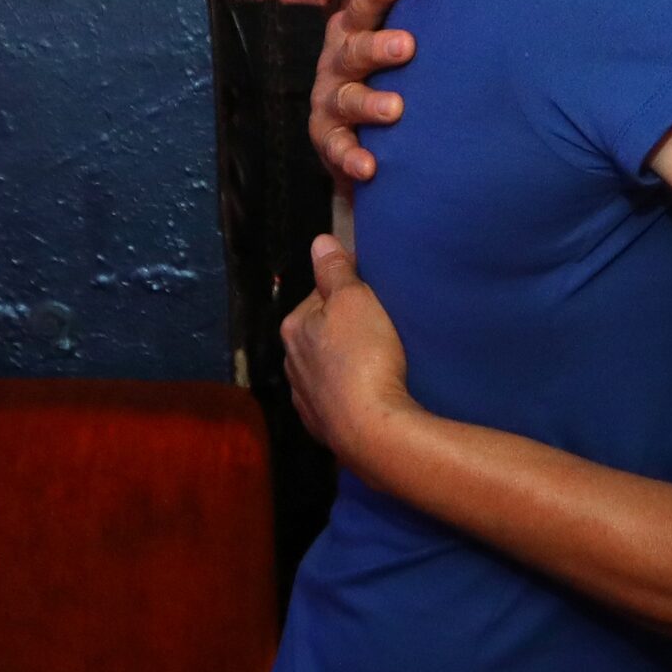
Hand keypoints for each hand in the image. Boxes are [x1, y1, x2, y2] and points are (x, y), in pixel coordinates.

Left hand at [280, 235, 416, 466]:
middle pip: (320, 333)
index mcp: (294, 327)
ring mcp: (305, 399)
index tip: (374, 297)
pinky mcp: (322, 427)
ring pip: (325, 368)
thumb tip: (319, 241)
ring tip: (377, 363)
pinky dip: (347, 393)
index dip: (347, 293)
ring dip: (344, 363)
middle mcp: (291, 363)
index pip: (320, 296)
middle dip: (343, 330)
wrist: (372, 430)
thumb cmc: (364, 356)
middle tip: (379, 330)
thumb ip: (335, 270)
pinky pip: (334, 399)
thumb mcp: (355, 300)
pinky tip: (367, 394)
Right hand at [310, 0, 417, 184]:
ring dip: (369, 103)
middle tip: (408, 46)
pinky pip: (336, 149)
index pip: (365, 2)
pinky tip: (369, 168)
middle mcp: (336, 60)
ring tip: (395, 109)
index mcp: (351, 26)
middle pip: (354, 49)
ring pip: (347, 99)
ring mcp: (329, 99)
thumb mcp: (378, 15)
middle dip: (378, 47)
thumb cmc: (372, 57)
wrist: (349, 121)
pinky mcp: (328, 138)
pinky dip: (350, 158)